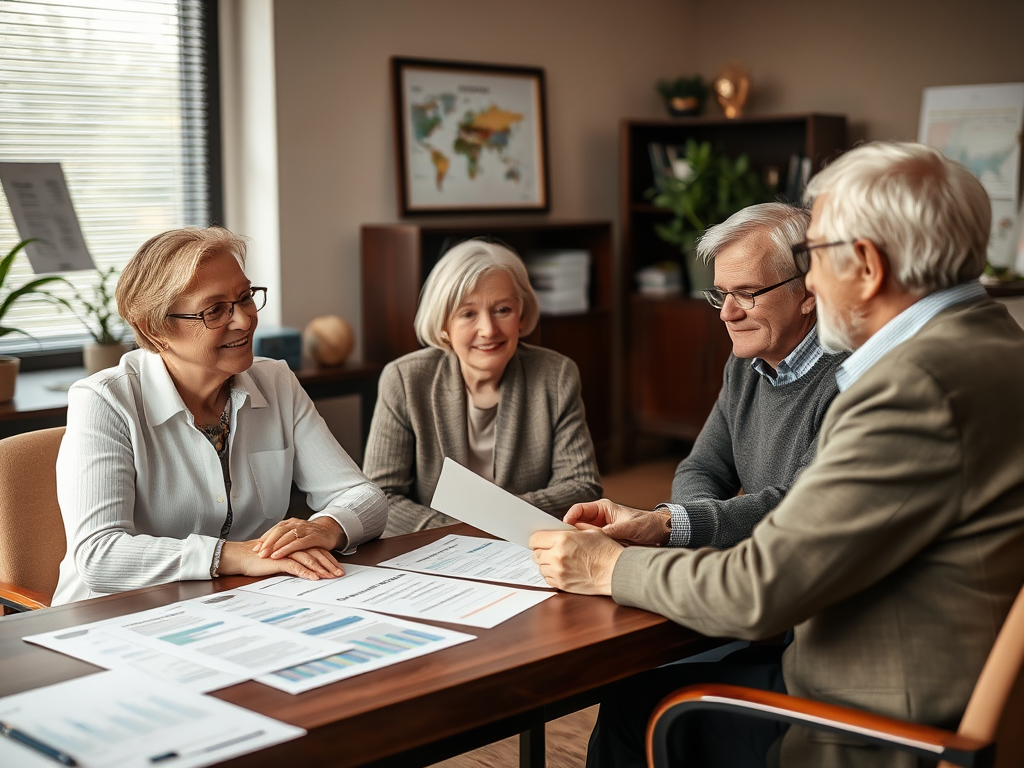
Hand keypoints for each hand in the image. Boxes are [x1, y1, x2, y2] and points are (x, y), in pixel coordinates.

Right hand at [220, 540, 343, 579]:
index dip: (329, 560)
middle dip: (330, 565)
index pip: (317, 551)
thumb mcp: (282, 560)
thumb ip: (294, 561)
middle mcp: (293, 546)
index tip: (338, 569)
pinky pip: (295, 565)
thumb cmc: (261, 559)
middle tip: (340, 574)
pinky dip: (306, 572)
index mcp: (295, 544)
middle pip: (317, 554)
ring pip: (309, 559)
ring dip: (321, 568)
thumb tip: (308, 570)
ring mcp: (287, 551)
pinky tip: (314, 578)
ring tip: (330, 577)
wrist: (242, 556)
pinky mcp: (279, 559)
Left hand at [253, 518, 345, 559]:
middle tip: (258, 552)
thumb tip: (267, 548)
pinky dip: (287, 549)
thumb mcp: (296, 536)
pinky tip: (279, 555)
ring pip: (287, 536)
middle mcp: (297, 524)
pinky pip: (298, 543)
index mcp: (291, 522)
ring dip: (275, 546)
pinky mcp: (314, 537)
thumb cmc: (312, 536)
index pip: (275, 529)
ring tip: (266, 555)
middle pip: (279, 531)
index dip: (265, 538)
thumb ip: (284, 539)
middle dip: (267, 542)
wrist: (331, 532)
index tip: (255, 548)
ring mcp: (306, 529)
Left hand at [529, 529, 622, 594]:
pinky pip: (547, 578)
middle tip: (550, 550)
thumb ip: (571, 529)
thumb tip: (559, 528)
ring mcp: (559, 572)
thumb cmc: (606, 551)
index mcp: (562, 539)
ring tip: (559, 560)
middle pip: (535, 554)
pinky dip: (551, 574)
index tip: (540, 540)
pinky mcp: (562, 584)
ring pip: (540, 567)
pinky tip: (562, 569)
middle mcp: (557, 556)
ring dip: (546, 563)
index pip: (535, 539)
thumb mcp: (590, 531)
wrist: (615, 571)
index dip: (536, 539)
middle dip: (541, 551)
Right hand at [564, 499, 670, 546]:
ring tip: (570, 551)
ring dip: (577, 543)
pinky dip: (585, 550)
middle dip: (569, 532)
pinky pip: (591, 545)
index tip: (563, 527)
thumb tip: (595, 538)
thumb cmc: (647, 524)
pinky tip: (582, 557)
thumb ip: (612, 530)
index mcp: (603, 508)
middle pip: (577, 524)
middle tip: (562, 542)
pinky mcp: (605, 542)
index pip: (579, 509)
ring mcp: (601, 531)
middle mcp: (599, 519)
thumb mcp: (629, 527)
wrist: (661, 533)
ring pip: (582, 536)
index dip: (569, 517)